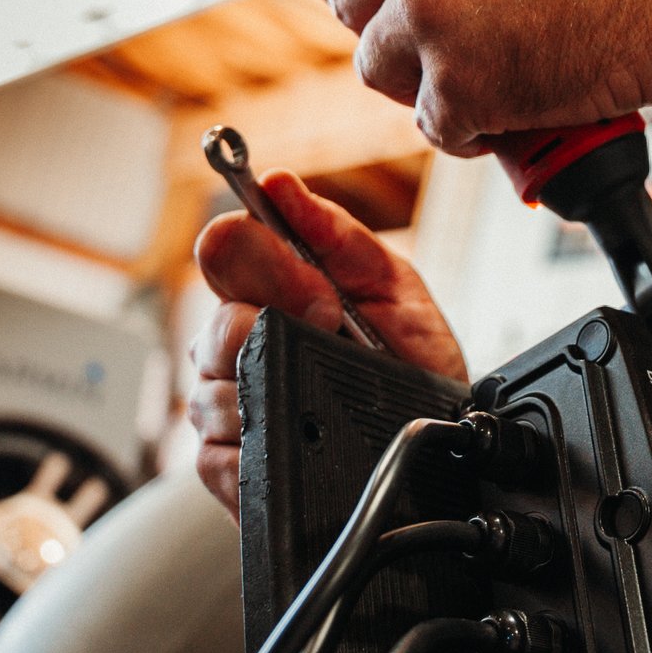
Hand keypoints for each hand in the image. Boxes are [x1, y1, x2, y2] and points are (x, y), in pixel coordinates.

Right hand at [186, 169, 464, 517]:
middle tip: (334, 340)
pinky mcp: (225, 467)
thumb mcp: (393, 289)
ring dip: (277, 393)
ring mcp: (227, 404)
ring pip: (213, 392)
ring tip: (325, 401)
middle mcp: (239, 343)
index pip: (224, 250)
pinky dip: (263, 450)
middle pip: (215, 325)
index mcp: (271, 291)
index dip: (264, 263)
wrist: (438, 449)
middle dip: (279, 330)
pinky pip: (216, 456)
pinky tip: (299, 444)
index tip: (320, 290)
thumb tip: (279, 185)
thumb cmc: (414, 365)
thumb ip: (338, 236)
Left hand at [305, 0, 651, 151]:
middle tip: (461, 42)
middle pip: (351, 11)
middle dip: (398, 33)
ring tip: (500, 71)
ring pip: (381, 72)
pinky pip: (433, 125)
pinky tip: (518, 104)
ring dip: (430, 83)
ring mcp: (426, 15)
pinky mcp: (457, 84)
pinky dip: (472, 130)